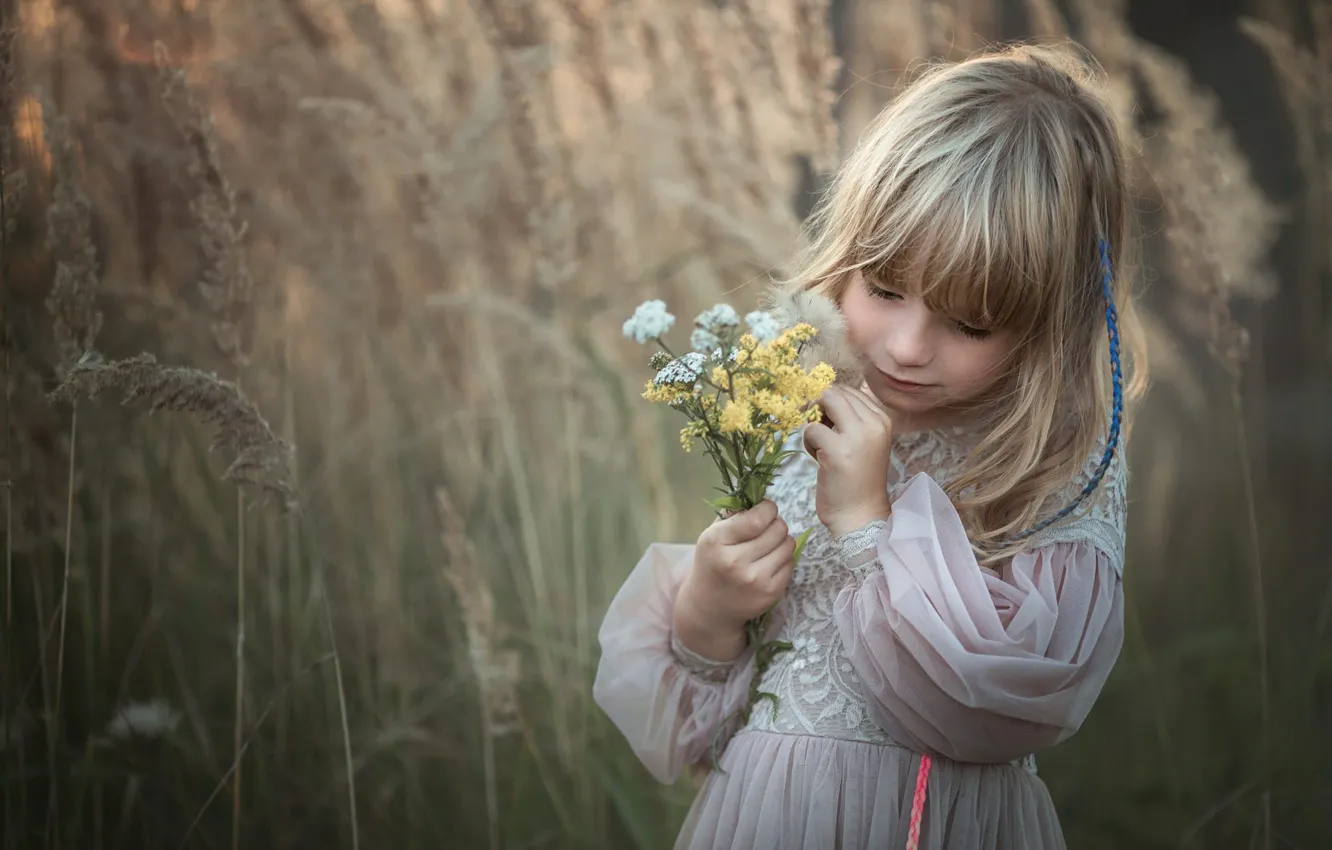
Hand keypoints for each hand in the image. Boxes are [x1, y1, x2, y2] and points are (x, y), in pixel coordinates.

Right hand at [673, 500, 795, 659]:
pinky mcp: (770, 593)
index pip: (758, 518)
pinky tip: (769, 561)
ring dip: (782, 540)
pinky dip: (784, 558)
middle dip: (775, 523)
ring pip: (788, 545)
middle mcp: (735, 562)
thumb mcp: (711, 535)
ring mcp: (755, 580)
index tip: (764, 510)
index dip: (768, 508)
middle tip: (766, 528)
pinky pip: (791, 563)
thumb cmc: (712, 563)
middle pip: (777, 529)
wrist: (709, 608)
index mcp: (717, 542)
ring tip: (768, 544)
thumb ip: (733, 513)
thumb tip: (759, 496)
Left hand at [801, 385, 893, 536]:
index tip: (822, 419)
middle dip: (817, 407)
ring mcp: (858, 437)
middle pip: (834, 393)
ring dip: (813, 424)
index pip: (849, 391)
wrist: (860, 515)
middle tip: (815, 430)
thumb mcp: (861, 441)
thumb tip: (819, 394)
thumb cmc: (856, 478)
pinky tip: (819, 459)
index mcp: (882, 419)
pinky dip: (808, 443)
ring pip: (823, 404)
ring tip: (821, 447)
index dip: (828, 400)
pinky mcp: (838, 452)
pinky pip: (811, 429)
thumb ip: (848, 418)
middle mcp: (874, 424)